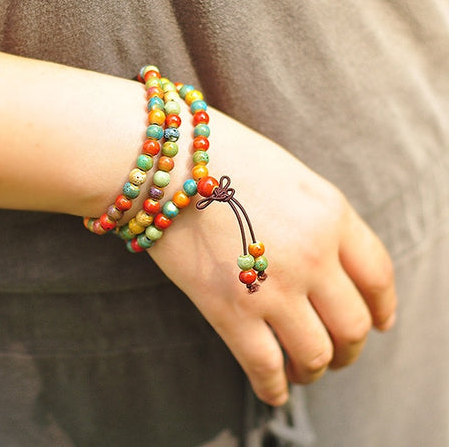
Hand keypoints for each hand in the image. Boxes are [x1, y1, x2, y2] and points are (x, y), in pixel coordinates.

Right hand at [148, 108, 395, 405]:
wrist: (165, 162)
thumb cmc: (221, 158)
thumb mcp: (288, 175)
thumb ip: (318, 218)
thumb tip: (330, 263)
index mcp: (330, 213)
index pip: (378, 275)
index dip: (382, 307)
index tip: (379, 322)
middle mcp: (312, 254)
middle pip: (353, 324)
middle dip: (350, 348)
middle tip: (338, 353)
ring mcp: (272, 286)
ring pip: (316, 355)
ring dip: (314, 369)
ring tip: (302, 369)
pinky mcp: (229, 310)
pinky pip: (265, 367)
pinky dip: (274, 388)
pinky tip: (272, 390)